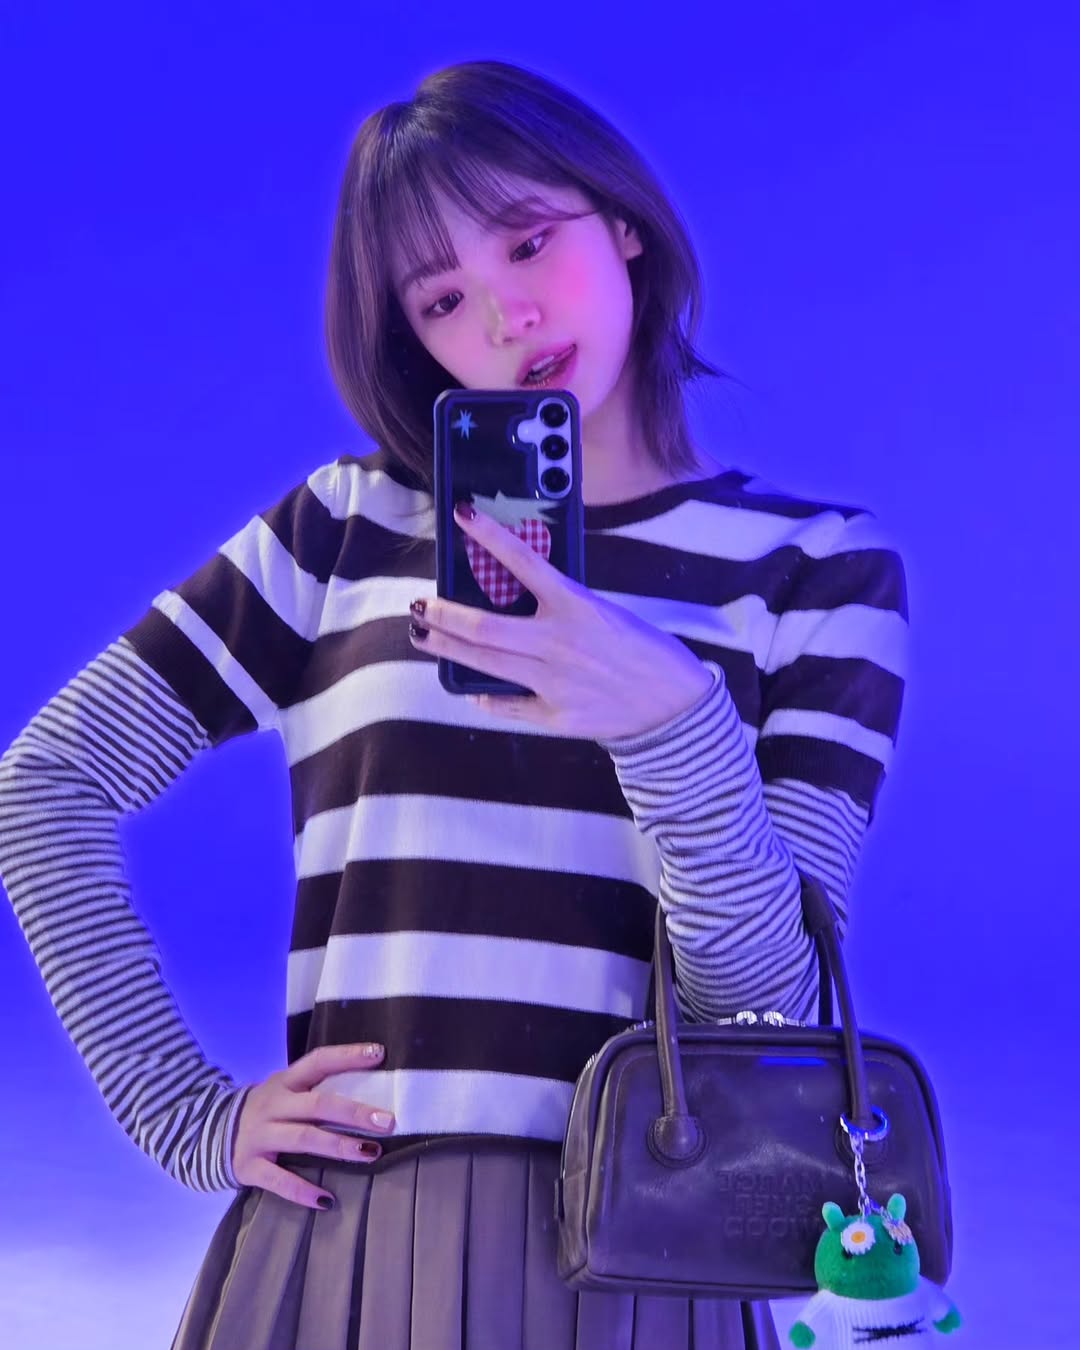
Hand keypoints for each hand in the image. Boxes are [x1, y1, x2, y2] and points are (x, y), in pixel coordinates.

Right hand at [232, 1042, 394, 1209]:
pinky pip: (279, 1180)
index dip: (347, 1056)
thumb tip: (368, 1089)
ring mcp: (260, 1136)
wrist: (208, 1133)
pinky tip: (327, 1200)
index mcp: (284, 1082)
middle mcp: (273, 1105)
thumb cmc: (265, 1111)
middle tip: (387, 1121)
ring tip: (370, 1153)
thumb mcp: (283, 1091)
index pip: (319, 1061)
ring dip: (338, 1146)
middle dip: (353, 1113)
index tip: (379, 1054)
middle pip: (317, 1104)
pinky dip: (302, 1191)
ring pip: (303, 1138)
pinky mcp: (249, 1167)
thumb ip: (314, 1089)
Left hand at [410, 502, 712, 739]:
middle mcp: (559, 644)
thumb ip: (562, 607)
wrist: (673, 705)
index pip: (524, 562)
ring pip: (484, 663)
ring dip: (446, 649)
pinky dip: (484, 694)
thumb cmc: (644, 651)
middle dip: (442, 615)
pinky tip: (470, 687)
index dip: (489, 536)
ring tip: (423, 637)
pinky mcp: (554, 716)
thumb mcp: (605, 613)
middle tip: (420, 606)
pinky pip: (506, 705)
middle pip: (483, 628)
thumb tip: (515, 599)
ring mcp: (553, 683)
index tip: (462, 515)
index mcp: (577, 607)